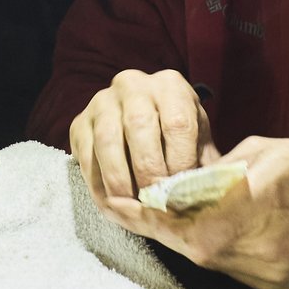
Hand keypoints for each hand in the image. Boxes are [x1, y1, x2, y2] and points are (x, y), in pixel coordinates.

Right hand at [68, 68, 218, 208]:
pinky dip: (98, 183)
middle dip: (149, 170)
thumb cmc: (178, 141)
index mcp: (170, 85)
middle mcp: (133, 84)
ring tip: (133, 204)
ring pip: (108, 140)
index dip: (180, 162)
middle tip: (156, 201)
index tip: (182, 191)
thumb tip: (209, 193)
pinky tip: (113, 202)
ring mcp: (102, 101)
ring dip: (120, 178)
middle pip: (139, 125)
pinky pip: (85, 154)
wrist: (144, 128)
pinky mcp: (79, 122)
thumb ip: (206, 166)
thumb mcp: (198, 146)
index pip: (177, 122)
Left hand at [97, 134, 288, 288]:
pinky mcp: (275, 287)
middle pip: (185, 244)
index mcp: (236, 212)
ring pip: (207, 258)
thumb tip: (177, 186)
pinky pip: (233, 269)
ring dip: (193, 238)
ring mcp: (260, 275)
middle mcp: (243, 252)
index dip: (138, 213)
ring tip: (188, 214)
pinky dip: (223, 249)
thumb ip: (213, 174)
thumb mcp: (256, 153)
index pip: (170, 220)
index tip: (116, 203)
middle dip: (164, 224)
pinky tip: (224, 230)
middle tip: (142, 205)